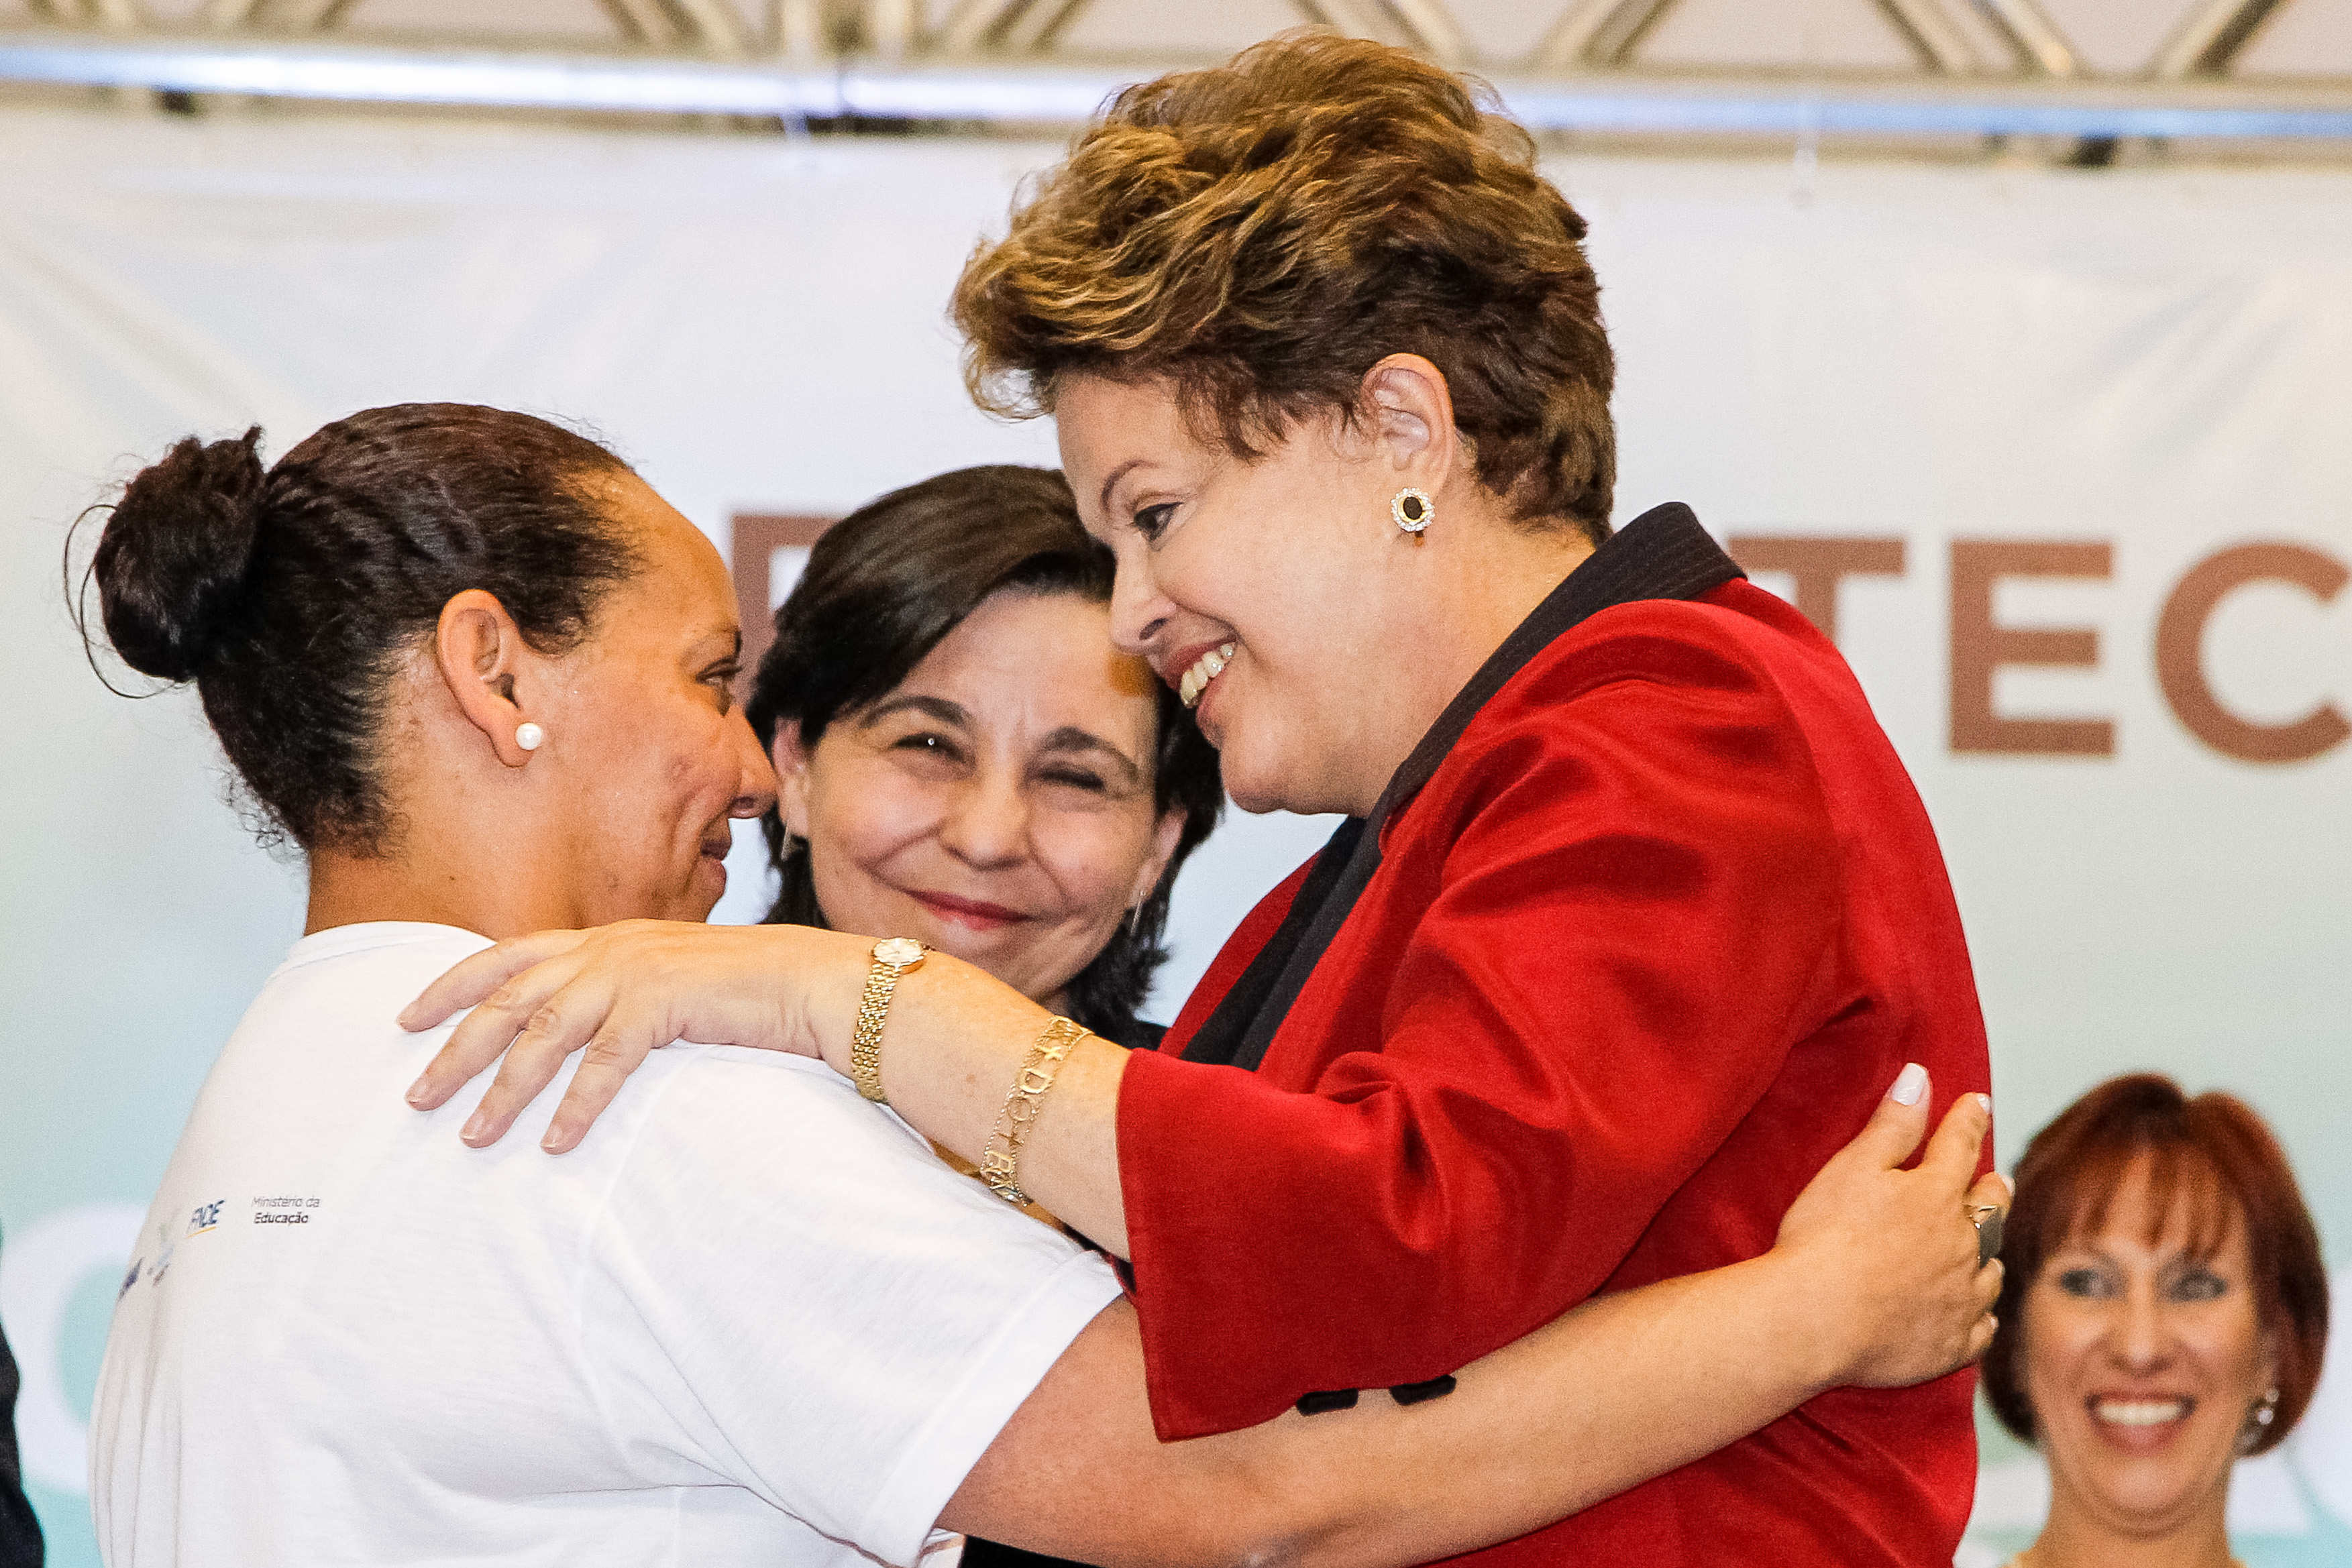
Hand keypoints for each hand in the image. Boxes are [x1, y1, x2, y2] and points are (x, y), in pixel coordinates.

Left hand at [398, 920, 868, 1151]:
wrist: (810, 980)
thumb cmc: (743, 990)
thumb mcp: (666, 978)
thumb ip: (616, 993)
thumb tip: (574, 1031)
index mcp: (603, 939)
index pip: (505, 957)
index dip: (450, 987)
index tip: (404, 1020)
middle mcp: (608, 948)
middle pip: (508, 1001)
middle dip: (455, 1051)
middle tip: (417, 1098)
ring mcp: (634, 973)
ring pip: (544, 1034)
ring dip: (504, 1091)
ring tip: (474, 1136)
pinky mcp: (664, 1004)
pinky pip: (605, 1063)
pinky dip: (576, 1106)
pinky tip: (555, 1143)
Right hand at [1770, 1065, 2007, 1390]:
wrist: (1814, 1319)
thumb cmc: (1825, 1237)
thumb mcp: (1853, 1166)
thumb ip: (1893, 1123)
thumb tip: (1921, 1077)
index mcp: (1937, 1195)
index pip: (1959, 1146)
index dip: (1968, 1121)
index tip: (1979, 1104)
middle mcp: (1962, 1245)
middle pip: (1989, 1211)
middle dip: (1994, 1190)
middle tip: (1999, 1180)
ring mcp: (1961, 1299)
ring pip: (1990, 1271)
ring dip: (1988, 1255)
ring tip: (1986, 1251)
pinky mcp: (1950, 1345)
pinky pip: (1980, 1329)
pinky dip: (1981, 1317)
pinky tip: (1978, 1316)